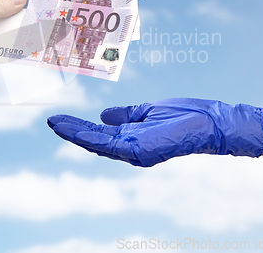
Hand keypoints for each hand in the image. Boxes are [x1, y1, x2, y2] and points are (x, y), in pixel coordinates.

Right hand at [47, 98, 262, 166]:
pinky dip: (88, 136)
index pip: (101, 134)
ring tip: (55, 123)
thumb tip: (103, 115)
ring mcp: (134, 151)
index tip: (61, 119)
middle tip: (51, 121)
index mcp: (133, 137)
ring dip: (75, 133)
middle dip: (72, 131)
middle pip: (95, 141)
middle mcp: (131, 148)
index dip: (80, 127)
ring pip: (97, 144)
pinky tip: (74, 128)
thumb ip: (127, 114)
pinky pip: (107, 144)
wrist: (212, 122)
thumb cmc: (186, 116)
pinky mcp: (139, 151)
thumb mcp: (148, 111)